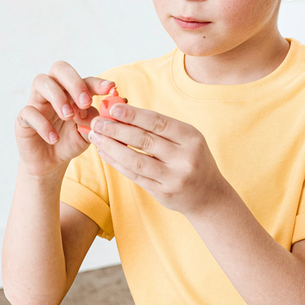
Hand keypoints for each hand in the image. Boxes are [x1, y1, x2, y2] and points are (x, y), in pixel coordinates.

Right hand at [15, 61, 114, 177]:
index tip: (111, 89)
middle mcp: (53, 91)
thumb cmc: (70, 142)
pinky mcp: (23, 118)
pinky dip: (43, 125)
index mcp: (71, 92)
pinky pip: (29, 112)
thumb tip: (109, 107)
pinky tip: (54, 138)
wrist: (51, 163)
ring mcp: (36, 102)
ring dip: (58, 97)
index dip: (97, 82)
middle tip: (85, 102)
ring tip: (69, 117)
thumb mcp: (88, 132)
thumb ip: (96, 119)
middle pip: (59, 68)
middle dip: (74, 82)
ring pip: (41, 81)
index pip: (84, 79)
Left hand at [87, 102, 228, 215]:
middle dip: (116, 129)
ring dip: (112, 147)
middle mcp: (184, 158)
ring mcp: (174, 178)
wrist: (209, 196)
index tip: (112, 108)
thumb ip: (160, 128)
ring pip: (135, 160)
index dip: (133, 115)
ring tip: (96, 137)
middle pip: (144, 140)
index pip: (158, 122)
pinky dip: (117, 163)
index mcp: (191, 138)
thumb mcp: (187, 140)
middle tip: (97, 122)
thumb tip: (123, 113)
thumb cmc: (193, 160)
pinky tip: (105, 153)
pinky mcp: (163, 193)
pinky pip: (135, 175)